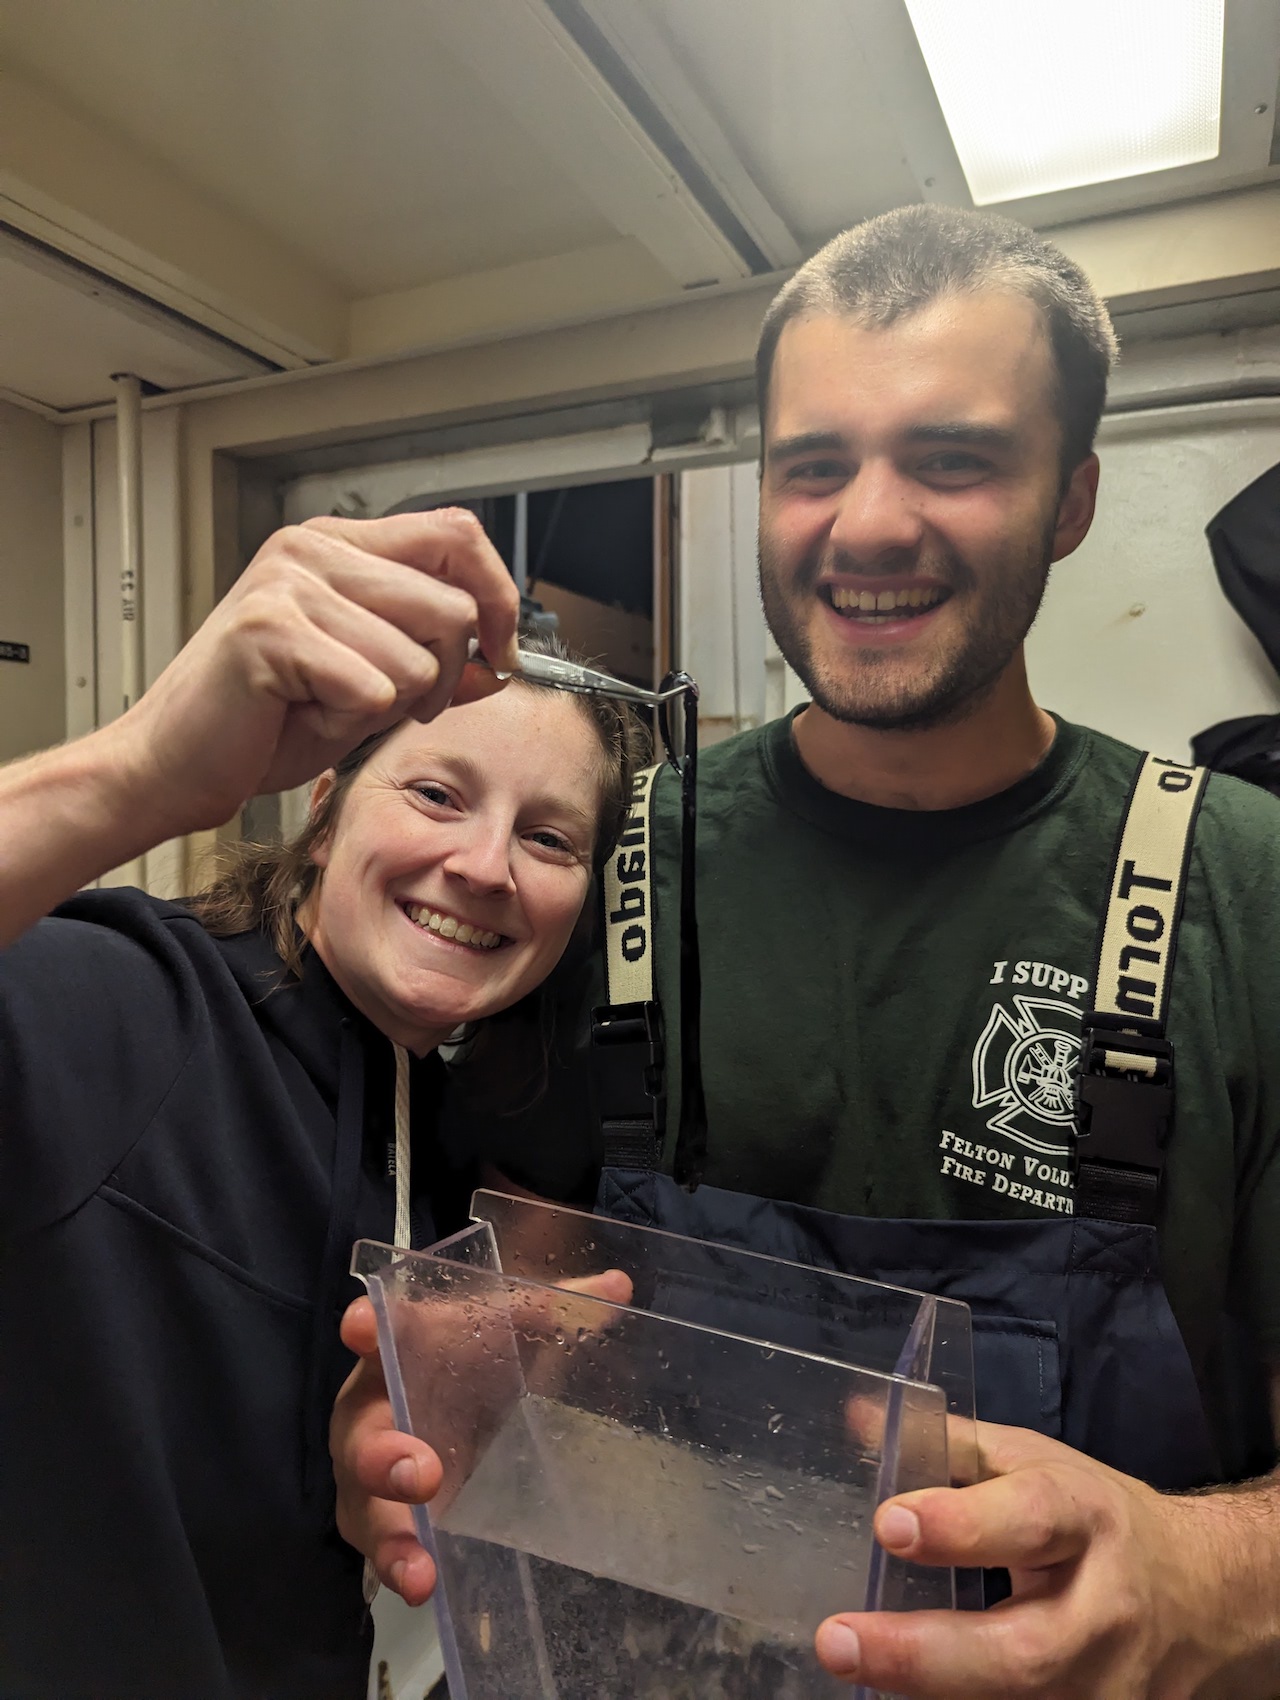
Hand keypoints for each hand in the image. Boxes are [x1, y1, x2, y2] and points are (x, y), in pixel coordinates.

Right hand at [109, 511, 520, 837]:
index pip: (456, 536)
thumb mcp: (369, 690)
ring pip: (418, 657)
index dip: (498, 595)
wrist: (173, 763)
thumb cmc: (260, 724)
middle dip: (445, 676)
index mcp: (338, 548)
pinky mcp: (271, 631)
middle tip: (390, 706)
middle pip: (453, 606)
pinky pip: (374, 691)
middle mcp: (313, 551)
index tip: (502, 652)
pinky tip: (299, 716)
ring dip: (387, 706)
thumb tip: (500, 661)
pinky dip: (347, 723)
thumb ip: (433, 665)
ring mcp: (289, 584)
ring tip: (323, 707)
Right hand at [332, 1266, 633, 1603]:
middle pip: (363, 1430)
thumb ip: (557, 1308)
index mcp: (401, 1347)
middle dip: (383, 1456)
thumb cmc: (472, 1357)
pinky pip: (381, 1548)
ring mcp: (371, 1471)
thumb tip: (617, 1287)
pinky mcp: (383, 1519)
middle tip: (420, 1474)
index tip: (364, 1329)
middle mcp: (375, 1406)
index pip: (377, 1329)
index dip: (367, 1328)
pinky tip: (426, 1588)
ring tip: (420, 1567)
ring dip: (390, 1533)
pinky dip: (401, 1568)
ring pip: (363, 1502)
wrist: (449, 1404)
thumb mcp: (512, 1329)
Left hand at [814, 1422, 1239, 1699]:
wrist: (1203, 1600)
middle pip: (1019, 1652)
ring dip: (932, 1694)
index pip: (1027, 1522)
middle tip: (838, 1640)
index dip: (960, 1527)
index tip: (889, 1523)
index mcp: (1086, 1521)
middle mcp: (1100, 1615)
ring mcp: (1102, 1691)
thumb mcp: (1035, 1463)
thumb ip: (949, 1446)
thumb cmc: (1098, 1522)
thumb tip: (864, 1419)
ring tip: (855, 1672)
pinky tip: (902, 1698)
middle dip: (923, 1653)